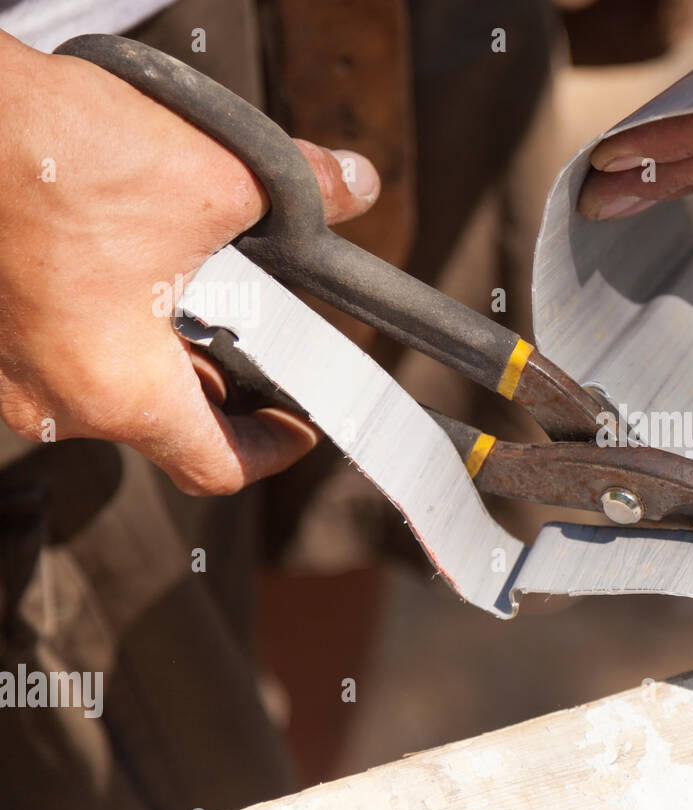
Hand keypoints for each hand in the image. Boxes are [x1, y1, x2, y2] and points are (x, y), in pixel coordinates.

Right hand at [0, 30, 379, 493]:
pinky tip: (135, 262)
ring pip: (114, 383)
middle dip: (226, 383)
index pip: (218, 467)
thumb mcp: (220, 178)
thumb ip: (305, 195)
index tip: (299, 425)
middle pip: (169, 423)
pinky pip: (64, 348)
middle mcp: (53, 400)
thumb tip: (353, 184)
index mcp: (120, 393)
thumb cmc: (60, 154)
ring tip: (200, 284)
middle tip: (264, 338)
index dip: (274, 450)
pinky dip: (111, 323)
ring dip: (166, 348)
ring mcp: (7, 368)